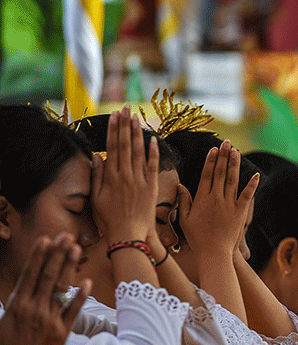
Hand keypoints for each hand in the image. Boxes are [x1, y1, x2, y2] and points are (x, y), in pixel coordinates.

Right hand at [0, 234, 90, 344]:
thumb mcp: (2, 324)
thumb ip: (13, 305)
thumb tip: (20, 289)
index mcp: (17, 305)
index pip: (30, 274)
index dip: (39, 256)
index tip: (46, 240)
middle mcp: (34, 309)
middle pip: (48, 275)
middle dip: (57, 254)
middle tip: (66, 236)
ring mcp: (49, 319)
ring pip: (61, 288)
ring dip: (69, 267)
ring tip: (76, 249)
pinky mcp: (62, 332)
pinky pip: (73, 311)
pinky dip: (80, 296)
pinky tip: (87, 281)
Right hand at [91, 106, 158, 243]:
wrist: (128, 235)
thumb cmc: (110, 220)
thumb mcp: (97, 199)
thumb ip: (97, 178)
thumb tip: (97, 157)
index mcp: (111, 178)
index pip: (113, 148)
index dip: (113, 130)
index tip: (114, 116)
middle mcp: (126, 176)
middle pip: (125, 146)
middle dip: (125, 125)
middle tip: (126, 109)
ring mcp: (140, 181)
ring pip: (139, 152)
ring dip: (138, 134)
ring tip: (137, 118)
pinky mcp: (152, 187)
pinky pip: (154, 166)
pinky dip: (154, 152)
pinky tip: (153, 139)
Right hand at [178, 140, 258, 257]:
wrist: (214, 253)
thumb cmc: (198, 238)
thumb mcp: (185, 220)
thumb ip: (184, 202)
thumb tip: (181, 186)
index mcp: (202, 199)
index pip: (206, 175)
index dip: (210, 161)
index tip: (213, 149)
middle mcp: (216, 198)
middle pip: (220, 173)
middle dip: (224, 156)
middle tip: (227, 142)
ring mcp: (229, 204)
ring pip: (233, 180)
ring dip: (235, 164)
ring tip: (236, 151)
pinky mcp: (240, 212)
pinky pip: (247, 195)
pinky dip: (252, 185)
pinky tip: (256, 174)